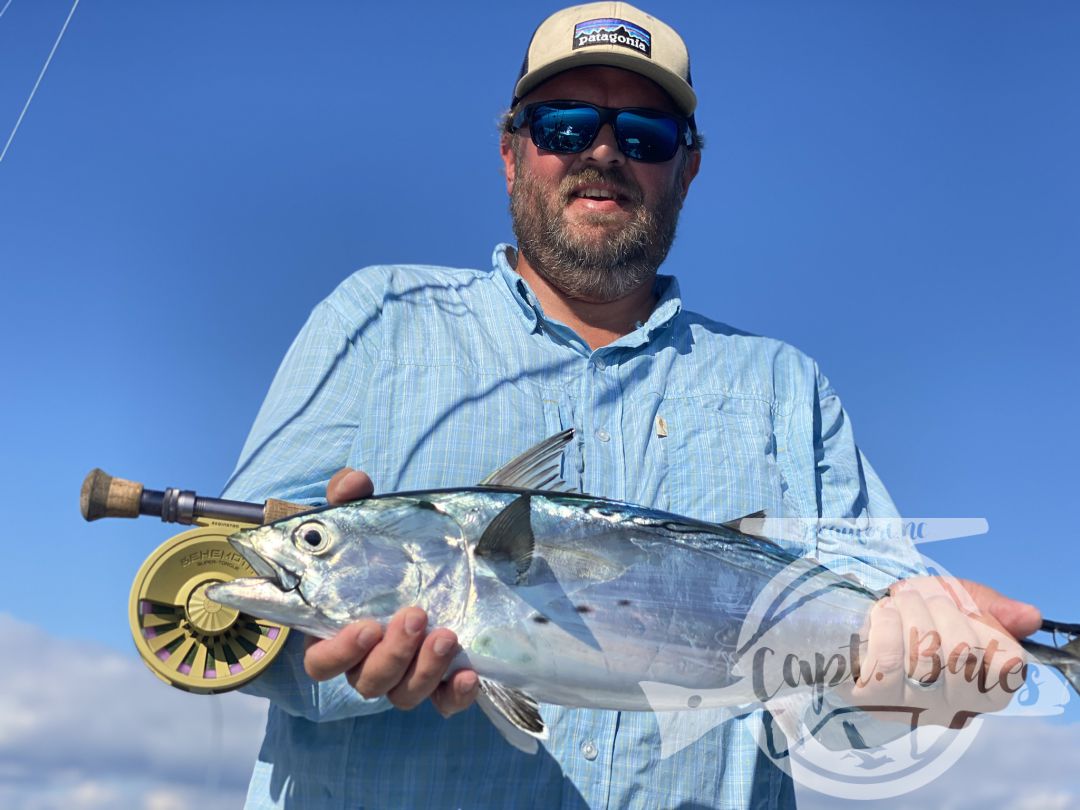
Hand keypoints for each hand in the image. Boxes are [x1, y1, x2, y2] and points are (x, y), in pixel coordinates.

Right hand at [300, 467, 479, 716]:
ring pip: (404, 695)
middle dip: (392, 655)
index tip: (365, 626)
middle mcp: (367, 662)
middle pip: (368, 682)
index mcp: (336, 632)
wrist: (427, 557)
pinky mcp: (440, 680)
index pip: (321, 663)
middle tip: (417, 615)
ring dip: (425, 670)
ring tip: (448, 634)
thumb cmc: (378, 544)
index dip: (339, 652)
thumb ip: (350, 498)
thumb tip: (353, 481)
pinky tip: (470, 674)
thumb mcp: (364, 517)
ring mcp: (405, 674)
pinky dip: (455, 696)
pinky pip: (443, 703)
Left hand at [839, 576, 1039, 727]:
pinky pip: (887, 662)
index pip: (1007, 664)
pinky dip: (886, 625)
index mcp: (988, 688)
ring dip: (911, 613)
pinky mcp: (875, 699)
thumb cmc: (925, 616)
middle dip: (940, 610)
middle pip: (961, 653)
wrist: (872, 622)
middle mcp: (956, 706)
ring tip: (902, 602)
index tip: (961, 609)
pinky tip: (884, 615)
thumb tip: (1031, 617)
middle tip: (923, 599)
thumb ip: (998, 611)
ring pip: (924, 658)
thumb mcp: (964, 604)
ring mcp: (914, 707)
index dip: (983, 626)